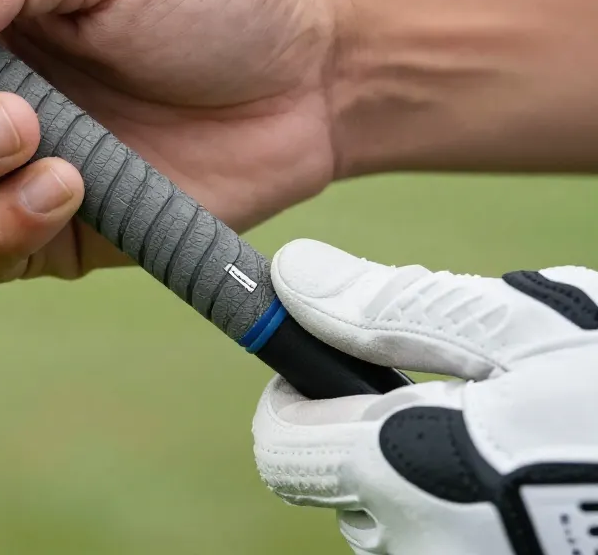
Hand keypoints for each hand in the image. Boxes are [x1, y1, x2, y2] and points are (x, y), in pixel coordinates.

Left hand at [253, 241, 597, 554]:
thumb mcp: (522, 331)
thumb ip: (393, 308)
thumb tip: (295, 276)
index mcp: (401, 470)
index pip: (279, 446)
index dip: (290, 397)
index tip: (326, 364)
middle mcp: (416, 548)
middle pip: (334, 488)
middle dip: (362, 435)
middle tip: (441, 396)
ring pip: (394, 525)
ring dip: (419, 478)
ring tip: (505, 441)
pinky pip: (444, 551)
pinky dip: (462, 513)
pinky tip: (525, 487)